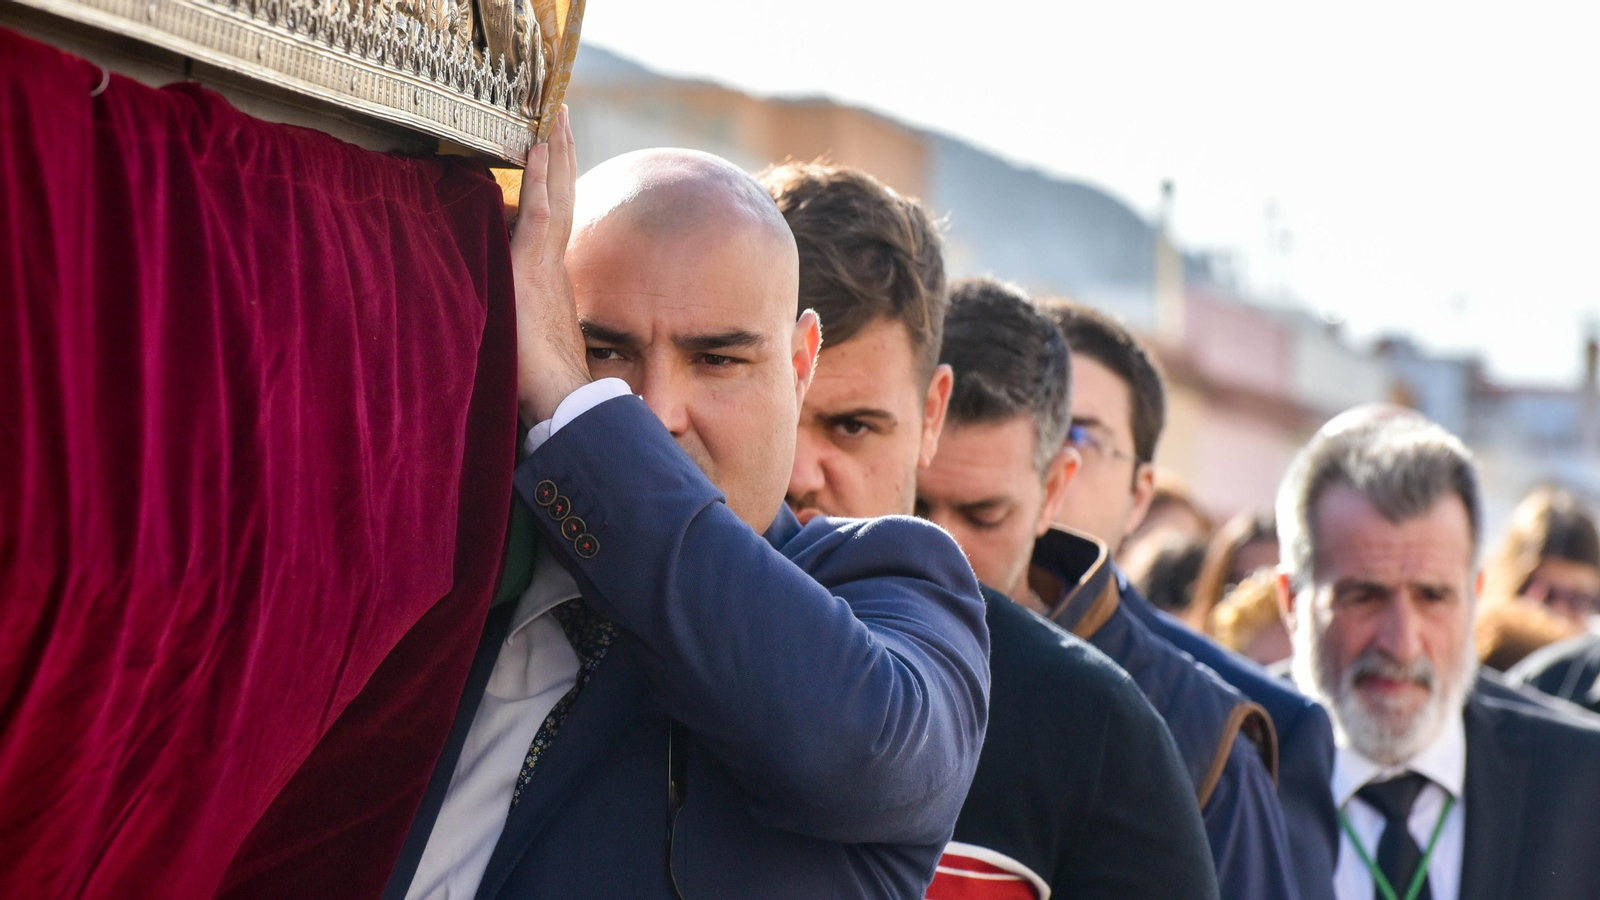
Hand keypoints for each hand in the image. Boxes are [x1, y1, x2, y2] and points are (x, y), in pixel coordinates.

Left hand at [510, 106, 589, 424]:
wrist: (562, 404)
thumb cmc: (542, 389)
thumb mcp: (520, 347)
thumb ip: (509, 327)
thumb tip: (489, 330)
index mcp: (550, 282)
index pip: (553, 221)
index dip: (554, 186)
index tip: (552, 153)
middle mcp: (553, 267)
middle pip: (562, 199)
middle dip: (562, 158)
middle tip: (558, 116)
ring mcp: (545, 267)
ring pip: (555, 198)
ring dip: (555, 155)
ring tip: (553, 117)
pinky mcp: (533, 273)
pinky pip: (539, 215)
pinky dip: (540, 180)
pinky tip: (537, 149)